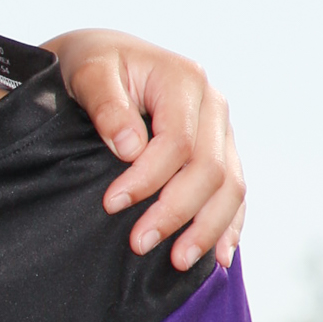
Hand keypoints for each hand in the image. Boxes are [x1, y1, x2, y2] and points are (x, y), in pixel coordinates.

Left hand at [52, 32, 244, 269]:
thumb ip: (107, 104)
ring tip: (179, 262)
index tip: (111, 204)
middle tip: (138, 244)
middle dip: (176, 212)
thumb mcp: (89, 71)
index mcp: (185, 80)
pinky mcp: (219, 151)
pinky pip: (233, 192)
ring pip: (231, 186)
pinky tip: (220, 257)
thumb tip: (129, 146)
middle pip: (210, 170)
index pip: (178, 142)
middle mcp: (213, 105)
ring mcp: (221, 130)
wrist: (105, 59)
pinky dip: (228, 225)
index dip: (147, 179)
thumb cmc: (92, 64)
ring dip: (207, 229)